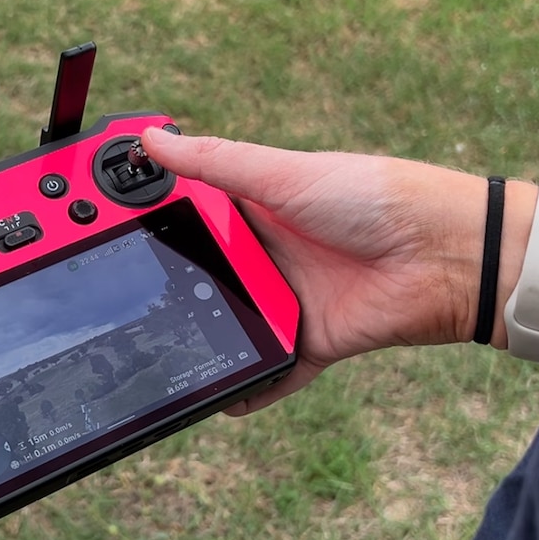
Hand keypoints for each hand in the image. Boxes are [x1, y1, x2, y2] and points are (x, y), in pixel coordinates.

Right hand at [143, 127, 499, 413]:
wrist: (443, 256)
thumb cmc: (375, 198)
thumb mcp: (285, 175)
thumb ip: (216, 163)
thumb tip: (152, 137)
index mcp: (254, 210)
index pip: (185, 212)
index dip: (144, 216)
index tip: (95, 218)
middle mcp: (263, 256)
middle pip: (197, 273)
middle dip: (160, 282)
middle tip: (112, 290)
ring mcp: (281, 301)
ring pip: (223, 323)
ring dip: (195, 334)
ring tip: (147, 343)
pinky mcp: (304, 342)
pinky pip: (266, 372)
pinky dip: (245, 390)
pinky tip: (214, 402)